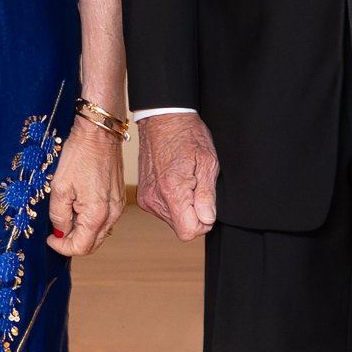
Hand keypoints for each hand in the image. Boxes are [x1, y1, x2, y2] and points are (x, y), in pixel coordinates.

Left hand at [47, 119, 124, 256]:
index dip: (62, 247)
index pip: (81, 247)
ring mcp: (118, 206)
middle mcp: (112, 214)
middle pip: (92, 244)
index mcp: (97, 214)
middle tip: (56, 229)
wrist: (98, 133)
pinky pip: (104, 219)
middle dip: (72, 241)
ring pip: (99, 232)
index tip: (50, 238)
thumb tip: (60, 231)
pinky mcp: (118, 198)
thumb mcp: (59, 187)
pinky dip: (90, 220)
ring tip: (67, 213)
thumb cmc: (80, 155)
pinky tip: (78, 205)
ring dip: (82, 230)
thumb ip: (58, 215)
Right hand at [136, 112, 218, 240]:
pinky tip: (176, 181)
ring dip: (183, 207)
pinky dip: (173, 202)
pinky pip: (163, 211)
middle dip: (194, 213)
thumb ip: (207, 195)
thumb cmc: (187, 134)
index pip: (189, 232)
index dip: (203, 222)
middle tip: (197, 185)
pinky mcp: (143, 196)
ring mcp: (146, 198)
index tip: (206, 204)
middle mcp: (155, 198)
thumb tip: (207, 219)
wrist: (162, 119)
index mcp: (172, 191)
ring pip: (173, 220)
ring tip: (186, 180)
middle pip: (181, 227)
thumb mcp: (208, 161)